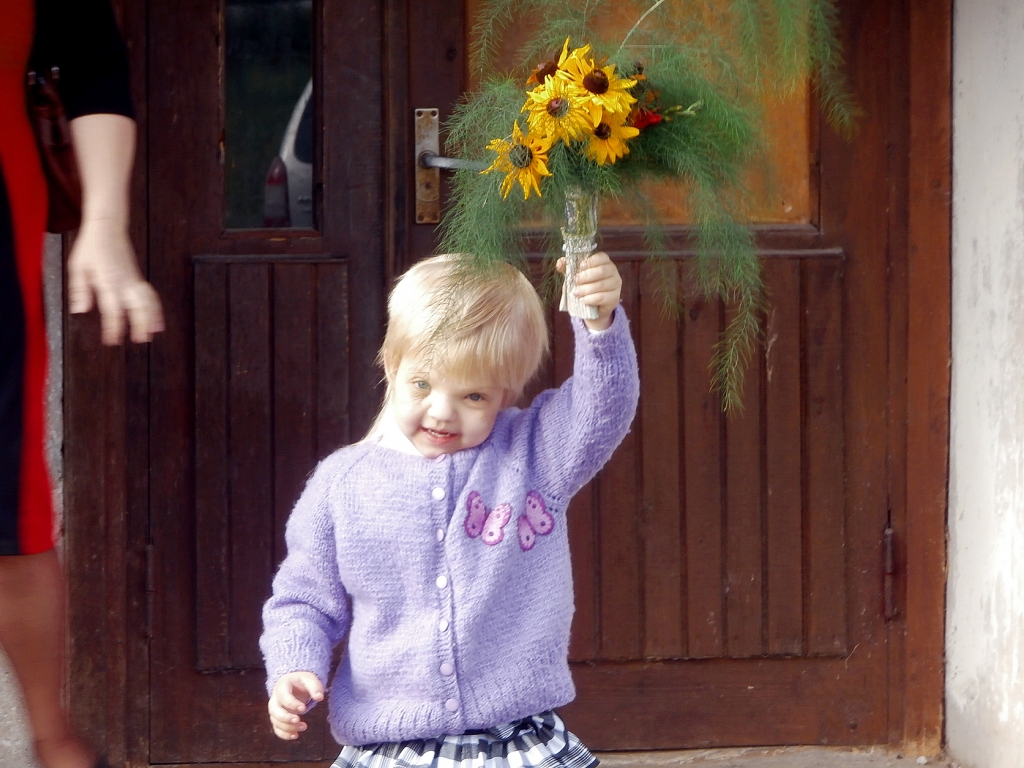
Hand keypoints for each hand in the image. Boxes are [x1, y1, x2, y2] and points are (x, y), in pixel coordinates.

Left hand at [67, 219, 163, 344]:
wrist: (108, 228)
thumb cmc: (91, 247)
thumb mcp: (77, 267)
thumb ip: (79, 289)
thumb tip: (80, 309)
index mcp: (108, 281)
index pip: (113, 309)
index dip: (114, 326)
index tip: (112, 340)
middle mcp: (124, 282)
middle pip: (137, 306)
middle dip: (140, 324)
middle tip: (140, 340)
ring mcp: (134, 279)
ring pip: (148, 301)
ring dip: (152, 317)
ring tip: (153, 333)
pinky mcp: (138, 278)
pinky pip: (150, 295)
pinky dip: (156, 308)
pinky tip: (157, 319)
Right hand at [268, 671, 324, 739]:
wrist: (294, 684)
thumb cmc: (302, 682)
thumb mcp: (309, 679)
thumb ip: (315, 687)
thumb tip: (319, 698)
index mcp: (282, 686)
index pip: (283, 696)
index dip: (292, 704)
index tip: (304, 709)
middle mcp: (275, 698)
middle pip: (274, 710)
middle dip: (285, 717)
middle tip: (298, 720)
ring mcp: (275, 709)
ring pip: (275, 721)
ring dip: (287, 727)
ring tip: (303, 727)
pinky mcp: (277, 718)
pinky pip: (276, 728)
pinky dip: (284, 734)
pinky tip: (295, 735)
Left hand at [557, 251, 621, 330]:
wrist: (593, 307)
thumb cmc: (585, 286)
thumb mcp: (575, 275)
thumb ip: (568, 268)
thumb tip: (560, 263)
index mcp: (604, 262)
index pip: (602, 257)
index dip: (591, 261)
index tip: (580, 266)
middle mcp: (612, 271)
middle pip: (602, 271)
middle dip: (586, 276)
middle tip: (576, 281)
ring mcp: (615, 285)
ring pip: (601, 285)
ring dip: (586, 289)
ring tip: (576, 293)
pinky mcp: (614, 298)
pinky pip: (602, 297)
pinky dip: (590, 299)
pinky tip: (583, 300)